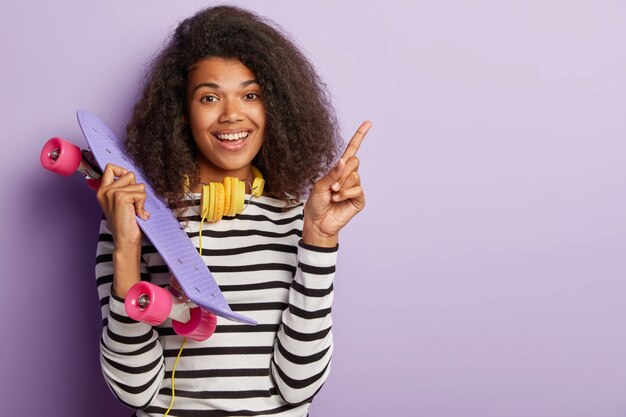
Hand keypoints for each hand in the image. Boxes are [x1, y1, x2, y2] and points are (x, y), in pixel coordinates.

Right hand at [96, 164, 149, 297]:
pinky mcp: (120, 197)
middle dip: (136, 189)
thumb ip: (122, 189)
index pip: (110, 168)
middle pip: (129, 174)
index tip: (129, 184)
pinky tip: (137, 215)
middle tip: (132, 204)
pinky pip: (140, 194)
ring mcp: (111, 193)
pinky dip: (142, 205)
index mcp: (102, 191)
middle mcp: (105, 190)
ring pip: (137, 184)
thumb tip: (131, 175)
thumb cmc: (126, 223)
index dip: (122, 171)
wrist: (125, 240)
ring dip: (140, 198)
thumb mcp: (121, 203)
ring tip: (134, 211)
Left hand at [303, 121, 370, 245]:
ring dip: (342, 185)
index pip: (352, 149)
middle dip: (342, 172)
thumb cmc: (316, 203)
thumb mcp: (319, 185)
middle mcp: (349, 175)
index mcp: (339, 169)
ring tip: (333, 194)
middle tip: (332, 185)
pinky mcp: (359, 198)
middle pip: (355, 161)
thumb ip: (332, 173)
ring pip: (355, 175)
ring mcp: (355, 187)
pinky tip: (338, 199)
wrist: (318, 222)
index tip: (368, 123)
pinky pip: (357, 188)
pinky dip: (346, 193)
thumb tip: (344, 160)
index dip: (359, 136)